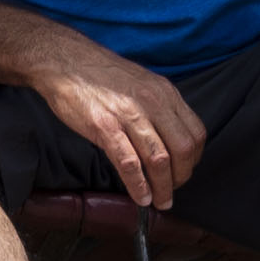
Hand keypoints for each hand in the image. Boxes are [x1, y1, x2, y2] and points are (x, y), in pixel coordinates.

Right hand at [13, 39, 207, 210]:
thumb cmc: (100, 74)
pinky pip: (129, 163)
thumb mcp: (141, 82)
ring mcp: (128, 114)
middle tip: (171, 191)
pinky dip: (138, 185)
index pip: (195, 133)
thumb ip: (158, 107)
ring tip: (159, 201)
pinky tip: (140, 196)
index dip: (194, 159)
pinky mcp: (104, 126)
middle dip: (181, 177)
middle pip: (183, 149)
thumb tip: (168, 138)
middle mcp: (152, 102)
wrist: (63, 59)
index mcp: (164, 92)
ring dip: (162, 188)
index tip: (184, 171)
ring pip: (159, 159)